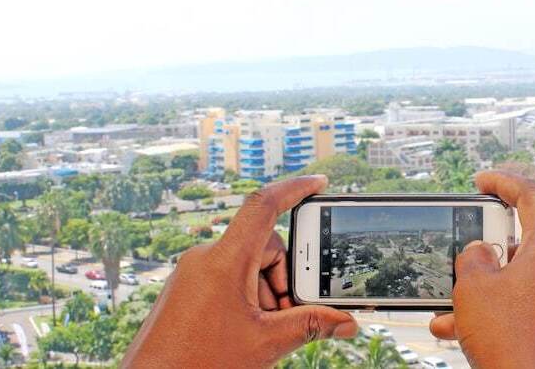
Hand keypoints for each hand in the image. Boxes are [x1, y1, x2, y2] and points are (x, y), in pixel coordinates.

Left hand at [122, 175, 357, 367]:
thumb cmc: (198, 364)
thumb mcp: (265, 343)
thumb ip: (311, 326)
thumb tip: (347, 323)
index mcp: (225, 260)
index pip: (264, 205)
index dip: (295, 189)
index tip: (320, 184)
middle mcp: (206, 258)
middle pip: (265, 247)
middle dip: (285, 279)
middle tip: (290, 315)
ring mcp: (194, 273)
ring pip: (248, 266)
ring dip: (267, 294)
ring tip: (265, 332)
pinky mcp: (188, 288)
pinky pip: (229, 278)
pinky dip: (248, 298)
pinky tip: (249, 330)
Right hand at [429, 171, 534, 367]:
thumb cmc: (510, 342)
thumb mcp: (473, 286)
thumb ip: (472, 256)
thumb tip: (481, 254)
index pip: (534, 195)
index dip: (504, 182)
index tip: (482, 181)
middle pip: (523, 240)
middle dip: (484, 249)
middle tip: (461, 253)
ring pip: (517, 279)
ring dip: (481, 288)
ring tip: (448, 304)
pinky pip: (522, 305)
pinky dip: (493, 311)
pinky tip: (456, 327)